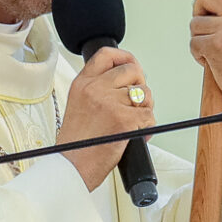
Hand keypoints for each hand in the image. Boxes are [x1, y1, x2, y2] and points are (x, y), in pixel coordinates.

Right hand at [59, 46, 154, 189]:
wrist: (72, 166)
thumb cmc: (77, 144)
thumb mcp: (78, 106)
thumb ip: (97, 90)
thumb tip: (124, 84)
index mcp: (83, 84)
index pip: (107, 55)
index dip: (125, 57)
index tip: (131, 65)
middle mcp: (96, 89)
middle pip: (132, 70)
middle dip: (140, 85)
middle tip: (136, 103)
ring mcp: (111, 103)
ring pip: (144, 94)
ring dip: (145, 109)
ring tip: (133, 123)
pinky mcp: (125, 119)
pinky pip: (149, 115)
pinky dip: (147, 128)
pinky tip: (136, 135)